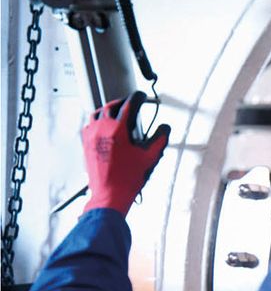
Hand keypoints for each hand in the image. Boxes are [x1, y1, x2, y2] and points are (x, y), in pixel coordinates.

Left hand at [81, 92, 170, 215]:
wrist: (109, 194)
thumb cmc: (126, 179)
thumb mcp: (149, 158)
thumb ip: (159, 139)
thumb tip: (164, 129)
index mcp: (117, 129)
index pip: (129, 105)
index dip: (138, 98)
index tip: (141, 96)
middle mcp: (102, 129)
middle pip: (111, 106)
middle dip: (122, 102)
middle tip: (130, 103)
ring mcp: (91, 136)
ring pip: (97, 114)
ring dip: (108, 109)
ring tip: (116, 112)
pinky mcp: (86, 144)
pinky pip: (89, 125)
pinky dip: (97, 121)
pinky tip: (103, 126)